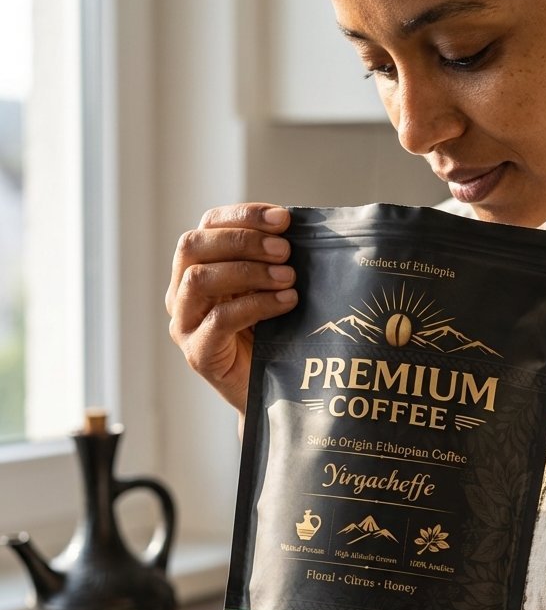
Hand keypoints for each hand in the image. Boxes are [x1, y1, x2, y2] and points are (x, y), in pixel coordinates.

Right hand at [165, 203, 296, 414]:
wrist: (271, 393)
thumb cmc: (273, 335)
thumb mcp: (269, 287)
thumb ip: (273, 259)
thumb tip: (300, 227)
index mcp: (197, 267)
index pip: (208, 225)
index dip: (243, 215)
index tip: (282, 218)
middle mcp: (181, 292)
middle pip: (194, 245)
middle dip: (243, 240)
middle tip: (285, 250)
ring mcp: (184, 324)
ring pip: (199, 279)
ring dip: (248, 270)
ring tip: (288, 278)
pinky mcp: (198, 353)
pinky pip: (219, 319)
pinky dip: (256, 305)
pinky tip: (286, 302)